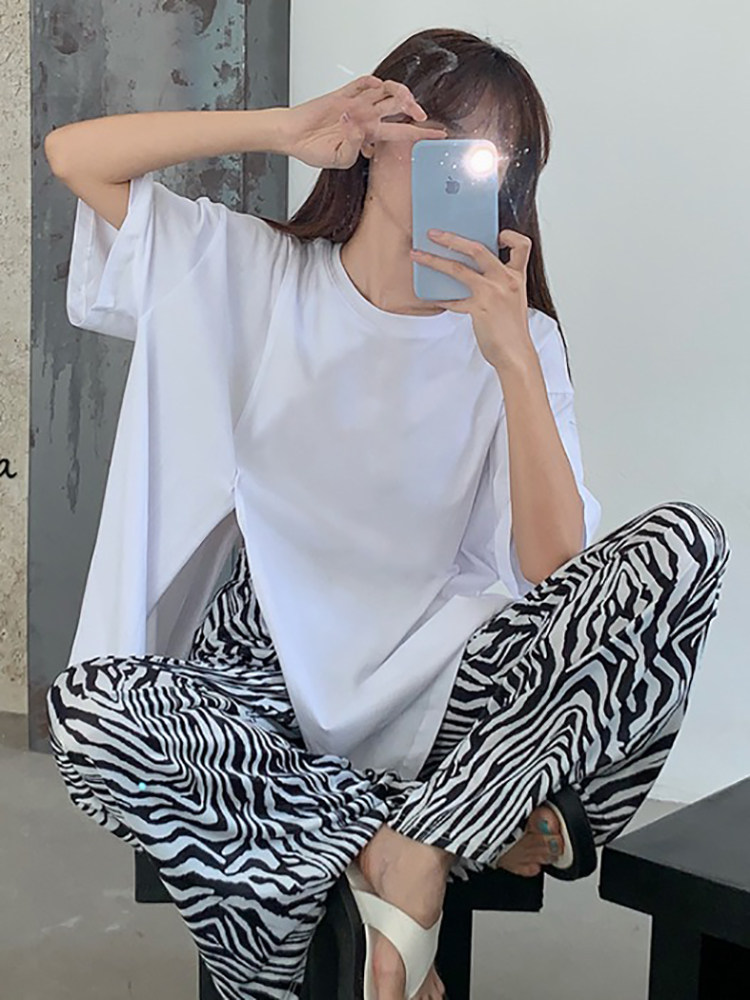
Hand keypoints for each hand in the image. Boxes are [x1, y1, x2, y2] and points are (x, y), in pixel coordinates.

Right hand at [283, 75, 446, 169]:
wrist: (292, 136)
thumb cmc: (313, 150)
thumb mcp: (339, 159)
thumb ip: (353, 146)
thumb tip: (360, 127)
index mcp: (369, 134)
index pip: (401, 131)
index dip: (421, 132)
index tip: (439, 134)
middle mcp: (366, 116)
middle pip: (397, 106)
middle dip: (412, 108)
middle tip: (420, 114)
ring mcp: (356, 103)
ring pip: (385, 91)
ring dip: (397, 92)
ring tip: (401, 99)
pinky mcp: (342, 93)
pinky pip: (363, 82)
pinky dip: (371, 83)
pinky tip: (375, 87)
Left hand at [410, 229, 535, 371]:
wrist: (516, 354)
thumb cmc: (512, 330)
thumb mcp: (513, 299)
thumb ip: (499, 283)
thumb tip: (475, 273)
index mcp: (516, 277)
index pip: (521, 245)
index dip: (509, 235)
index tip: (496, 235)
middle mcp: (505, 281)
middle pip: (477, 249)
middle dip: (452, 238)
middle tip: (434, 234)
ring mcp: (491, 294)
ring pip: (457, 269)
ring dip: (434, 260)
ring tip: (418, 255)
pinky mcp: (478, 309)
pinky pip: (452, 300)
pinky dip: (439, 298)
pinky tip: (431, 297)